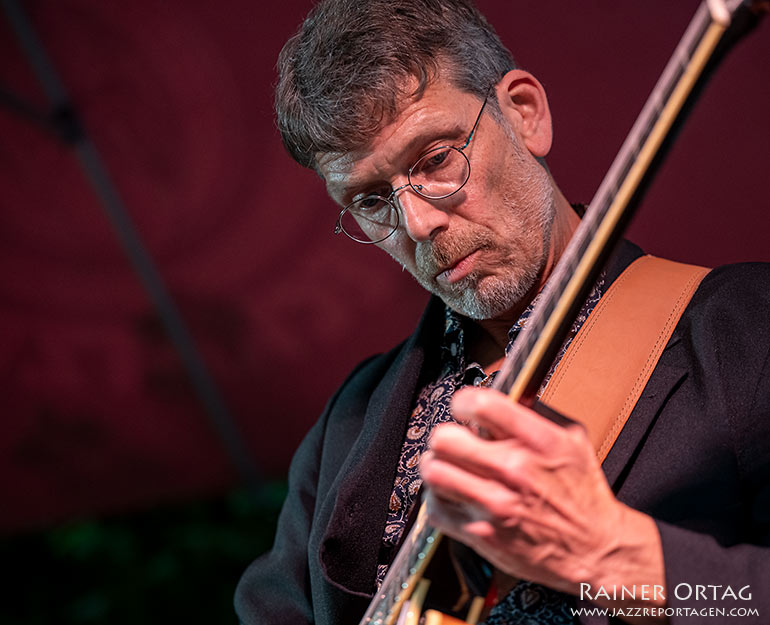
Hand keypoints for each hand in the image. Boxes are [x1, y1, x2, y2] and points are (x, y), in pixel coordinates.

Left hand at [420, 387, 664, 613]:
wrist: (595, 548)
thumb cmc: (582, 492)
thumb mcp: (572, 439)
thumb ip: (537, 412)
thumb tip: (506, 391)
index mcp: (538, 441)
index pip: (481, 405)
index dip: (463, 402)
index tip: (463, 409)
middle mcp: (514, 470)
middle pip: (446, 438)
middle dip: (446, 436)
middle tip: (452, 441)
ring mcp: (496, 504)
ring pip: (434, 472)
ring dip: (437, 466)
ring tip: (448, 467)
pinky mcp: (482, 534)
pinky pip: (435, 508)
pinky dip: (438, 499)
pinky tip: (453, 495)